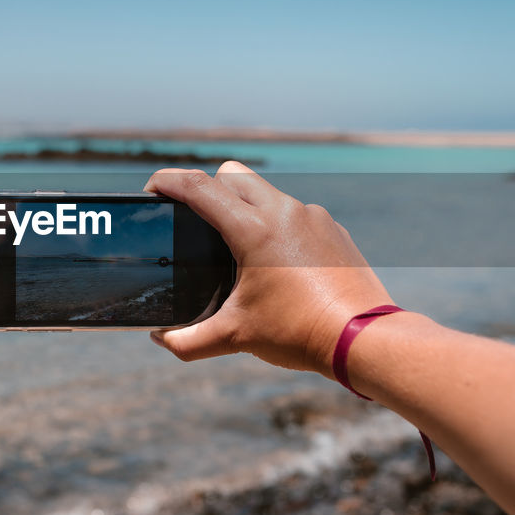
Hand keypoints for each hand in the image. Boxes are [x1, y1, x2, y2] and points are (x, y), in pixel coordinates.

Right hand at [144, 162, 392, 375]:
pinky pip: (296, 213)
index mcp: (254, 229)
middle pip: (233, 174)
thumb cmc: (299, 333)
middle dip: (208, 186)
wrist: (362, 339)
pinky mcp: (334, 229)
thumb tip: (160, 339)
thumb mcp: (236, 336)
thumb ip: (188, 340)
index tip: (152, 187)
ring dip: (246, 205)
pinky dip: (278, 225)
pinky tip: (277, 261)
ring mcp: (313, 216)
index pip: (199, 187)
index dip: (167, 181)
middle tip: (193, 215)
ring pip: (268, 192)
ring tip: (236, 243)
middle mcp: (284, 211)